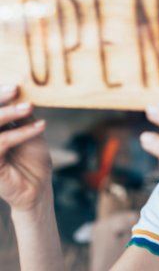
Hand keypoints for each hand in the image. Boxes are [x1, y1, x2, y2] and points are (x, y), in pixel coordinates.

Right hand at [0, 85, 50, 212]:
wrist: (38, 187)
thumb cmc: (32, 158)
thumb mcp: (28, 131)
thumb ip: (21, 115)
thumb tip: (19, 92)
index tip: (14, 86)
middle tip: (15, 89)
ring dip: (9, 114)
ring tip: (30, 107)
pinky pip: (1, 143)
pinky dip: (22, 132)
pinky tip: (40, 126)